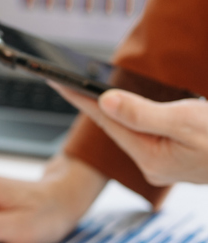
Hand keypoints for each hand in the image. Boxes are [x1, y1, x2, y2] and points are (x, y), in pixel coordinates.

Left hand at [54, 86, 207, 186]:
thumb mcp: (186, 121)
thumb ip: (144, 113)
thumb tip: (107, 101)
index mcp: (152, 158)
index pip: (107, 121)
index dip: (80, 98)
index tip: (56, 79)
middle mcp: (155, 162)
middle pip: (114, 126)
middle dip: (89, 102)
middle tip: (62, 80)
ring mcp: (167, 160)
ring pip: (130, 128)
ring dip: (109, 108)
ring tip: (83, 89)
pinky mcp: (179, 153)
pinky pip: (146, 130)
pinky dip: (132, 114)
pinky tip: (122, 104)